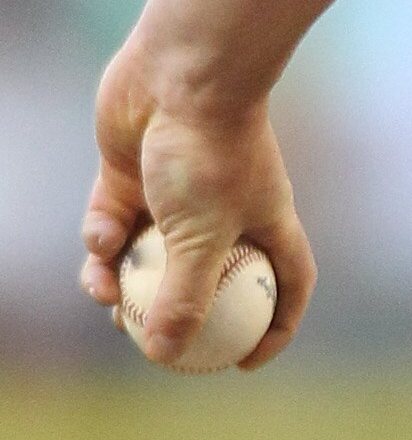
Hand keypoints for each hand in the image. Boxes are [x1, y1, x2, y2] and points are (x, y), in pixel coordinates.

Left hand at [81, 35, 315, 368]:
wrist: (181, 75)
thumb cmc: (208, 154)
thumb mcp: (200, 239)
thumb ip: (184, 299)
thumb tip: (164, 355)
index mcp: (266, 225)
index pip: (285, 286)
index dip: (274, 329)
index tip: (243, 364)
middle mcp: (226, 212)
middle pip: (206, 276)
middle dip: (173, 311)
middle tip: (145, 337)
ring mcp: (176, 192)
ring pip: (149, 252)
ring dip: (123, 278)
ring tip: (104, 295)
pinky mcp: (133, 172)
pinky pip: (115, 218)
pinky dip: (103, 234)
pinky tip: (99, 236)